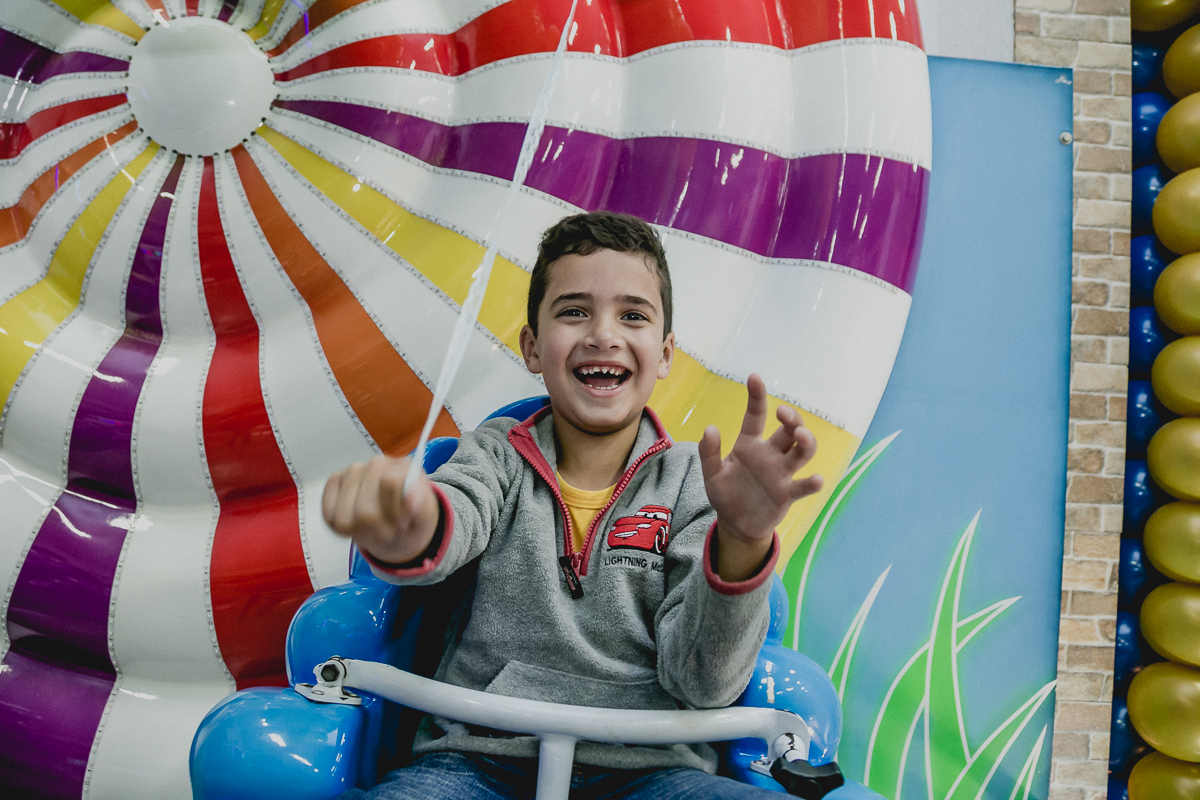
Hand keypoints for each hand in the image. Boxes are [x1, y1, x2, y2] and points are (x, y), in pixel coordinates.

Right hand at [321, 455, 439, 564]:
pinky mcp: (334, 482)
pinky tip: (357, 523)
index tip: (403, 522)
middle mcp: (377, 463)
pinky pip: (329, 516)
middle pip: (365, 510)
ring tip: (375, 528)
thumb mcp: (425, 519)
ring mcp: (352, 471)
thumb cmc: (412, 520)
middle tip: (390, 530)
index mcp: (404, 467)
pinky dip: (343, 529)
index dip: (395, 513)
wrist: (398, 525)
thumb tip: (413, 492)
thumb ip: (422, 506)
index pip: (389, 483)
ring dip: (360, 532)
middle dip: (378, 530)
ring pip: (344, 518)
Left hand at [698, 374, 822, 580]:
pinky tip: (817, 480)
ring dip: (806, 441)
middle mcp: (770, 454)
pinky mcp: (788, 494)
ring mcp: (781, 473)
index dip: (757, 397)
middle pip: (788, 430)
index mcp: (749, 445)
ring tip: (802, 435)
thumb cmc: (725, 493)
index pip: (755, 416)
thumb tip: (710, 429)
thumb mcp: (712, 474)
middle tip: (785, 414)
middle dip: (791, 418)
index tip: (754, 377)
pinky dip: (812, 483)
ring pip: (802, 452)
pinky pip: (803, 486)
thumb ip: (709, 453)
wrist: (735, 524)